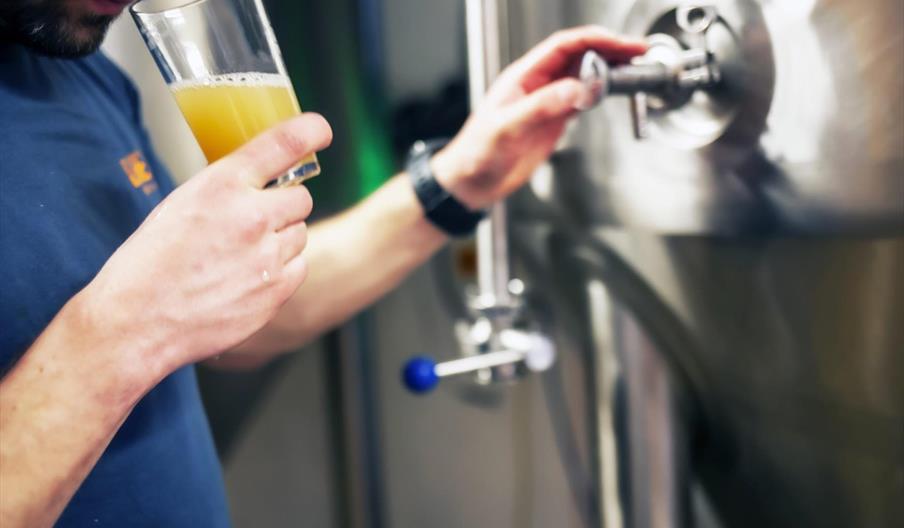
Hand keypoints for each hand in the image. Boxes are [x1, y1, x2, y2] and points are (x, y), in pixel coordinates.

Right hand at [77, 114, 332, 372]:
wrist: (138, 321)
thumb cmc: (149, 264)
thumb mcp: (181, 205)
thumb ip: (225, 191)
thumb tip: (258, 185)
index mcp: (222, 185)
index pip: (284, 144)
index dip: (310, 132)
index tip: (321, 131)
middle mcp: (252, 216)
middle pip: (301, 197)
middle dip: (283, 206)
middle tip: (254, 222)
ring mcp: (267, 255)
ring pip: (300, 233)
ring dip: (280, 240)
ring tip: (241, 257)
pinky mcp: (276, 290)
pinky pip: (299, 267)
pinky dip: (280, 271)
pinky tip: (248, 279)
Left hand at [431, 26, 646, 209]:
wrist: (471, 182)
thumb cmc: (477, 153)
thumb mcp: (508, 128)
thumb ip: (542, 107)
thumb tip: (577, 89)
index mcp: (523, 77)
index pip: (564, 46)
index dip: (594, 40)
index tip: (619, 43)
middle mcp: (537, 86)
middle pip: (578, 56)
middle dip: (609, 49)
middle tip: (637, 51)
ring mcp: (546, 103)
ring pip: (583, 75)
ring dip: (608, 69)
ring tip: (632, 68)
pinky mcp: (552, 122)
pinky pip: (580, 99)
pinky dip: (599, 93)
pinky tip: (611, 91)